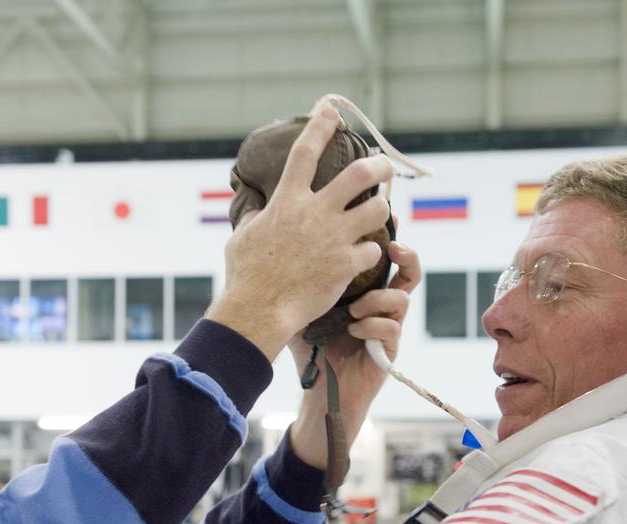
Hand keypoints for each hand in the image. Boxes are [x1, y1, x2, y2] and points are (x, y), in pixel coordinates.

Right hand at [208, 108, 393, 359]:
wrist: (260, 309)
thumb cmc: (246, 276)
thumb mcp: (241, 239)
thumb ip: (254, 219)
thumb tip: (255, 212)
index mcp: (287, 201)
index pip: (305, 152)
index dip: (320, 127)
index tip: (331, 111)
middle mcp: (314, 213)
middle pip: (360, 174)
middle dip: (379, 164)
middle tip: (385, 164)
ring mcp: (334, 237)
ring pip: (378, 209)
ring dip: (382, 210)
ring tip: (379, 215)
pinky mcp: (347, 264)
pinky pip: (372, 250)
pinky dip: (369, 253)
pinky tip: (362, 259)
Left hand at [288, 239, 420, 470]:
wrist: (319, 390)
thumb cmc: (310, 346)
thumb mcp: (301, 307)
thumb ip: (299, 279)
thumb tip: (276, 244)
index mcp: (364, 290)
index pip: (383, 258)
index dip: (387, 239)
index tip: (385, 223)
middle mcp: (381, 305)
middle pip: (409, 272)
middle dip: (407, 256)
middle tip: (394, 248)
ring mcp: (388, 327)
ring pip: (402, 299)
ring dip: (377, 299)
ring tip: (352, 310)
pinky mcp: (389, 350)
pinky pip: (391, 328)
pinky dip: (370, 326)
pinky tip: (352, 331)